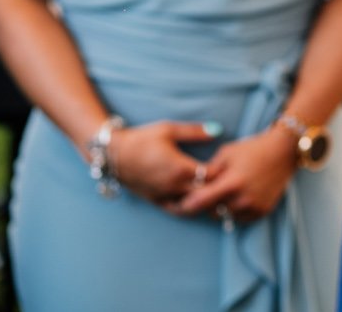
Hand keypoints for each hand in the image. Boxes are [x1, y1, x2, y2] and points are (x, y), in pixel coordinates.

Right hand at [107, 121, 221, 205]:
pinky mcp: (156, 201)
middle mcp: (174, 186)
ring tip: (212, 189)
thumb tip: (218, 129)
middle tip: (224, 177)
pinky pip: (177, 210)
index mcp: (180, 168)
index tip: (227, 162)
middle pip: (206, 194)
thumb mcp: (169, 130)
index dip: (223, 170)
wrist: (114, 154)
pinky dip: (189, 207)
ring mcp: (165, 196)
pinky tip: (195, 199)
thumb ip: (195, 131)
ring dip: (204, 200)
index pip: (213, 176)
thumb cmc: (142, 139)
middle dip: (218, 187)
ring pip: (193, 206)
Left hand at [174, 127, 297, 222]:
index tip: (182, 203)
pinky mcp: (263, 211)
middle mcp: (243, 199)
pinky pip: (241, 218)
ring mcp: (254, 207)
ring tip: (225, 193)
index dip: (188, 204)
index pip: (201, 202)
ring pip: (226, 216)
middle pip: (212, 212)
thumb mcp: (226, 153)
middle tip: (207, 193)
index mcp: (232, 183)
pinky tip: (239, 196)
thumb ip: (208, 171)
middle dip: (207, 204)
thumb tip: (194, 184)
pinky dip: (236, 211)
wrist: (283, 151)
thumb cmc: (252, 149)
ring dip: (221, 208)